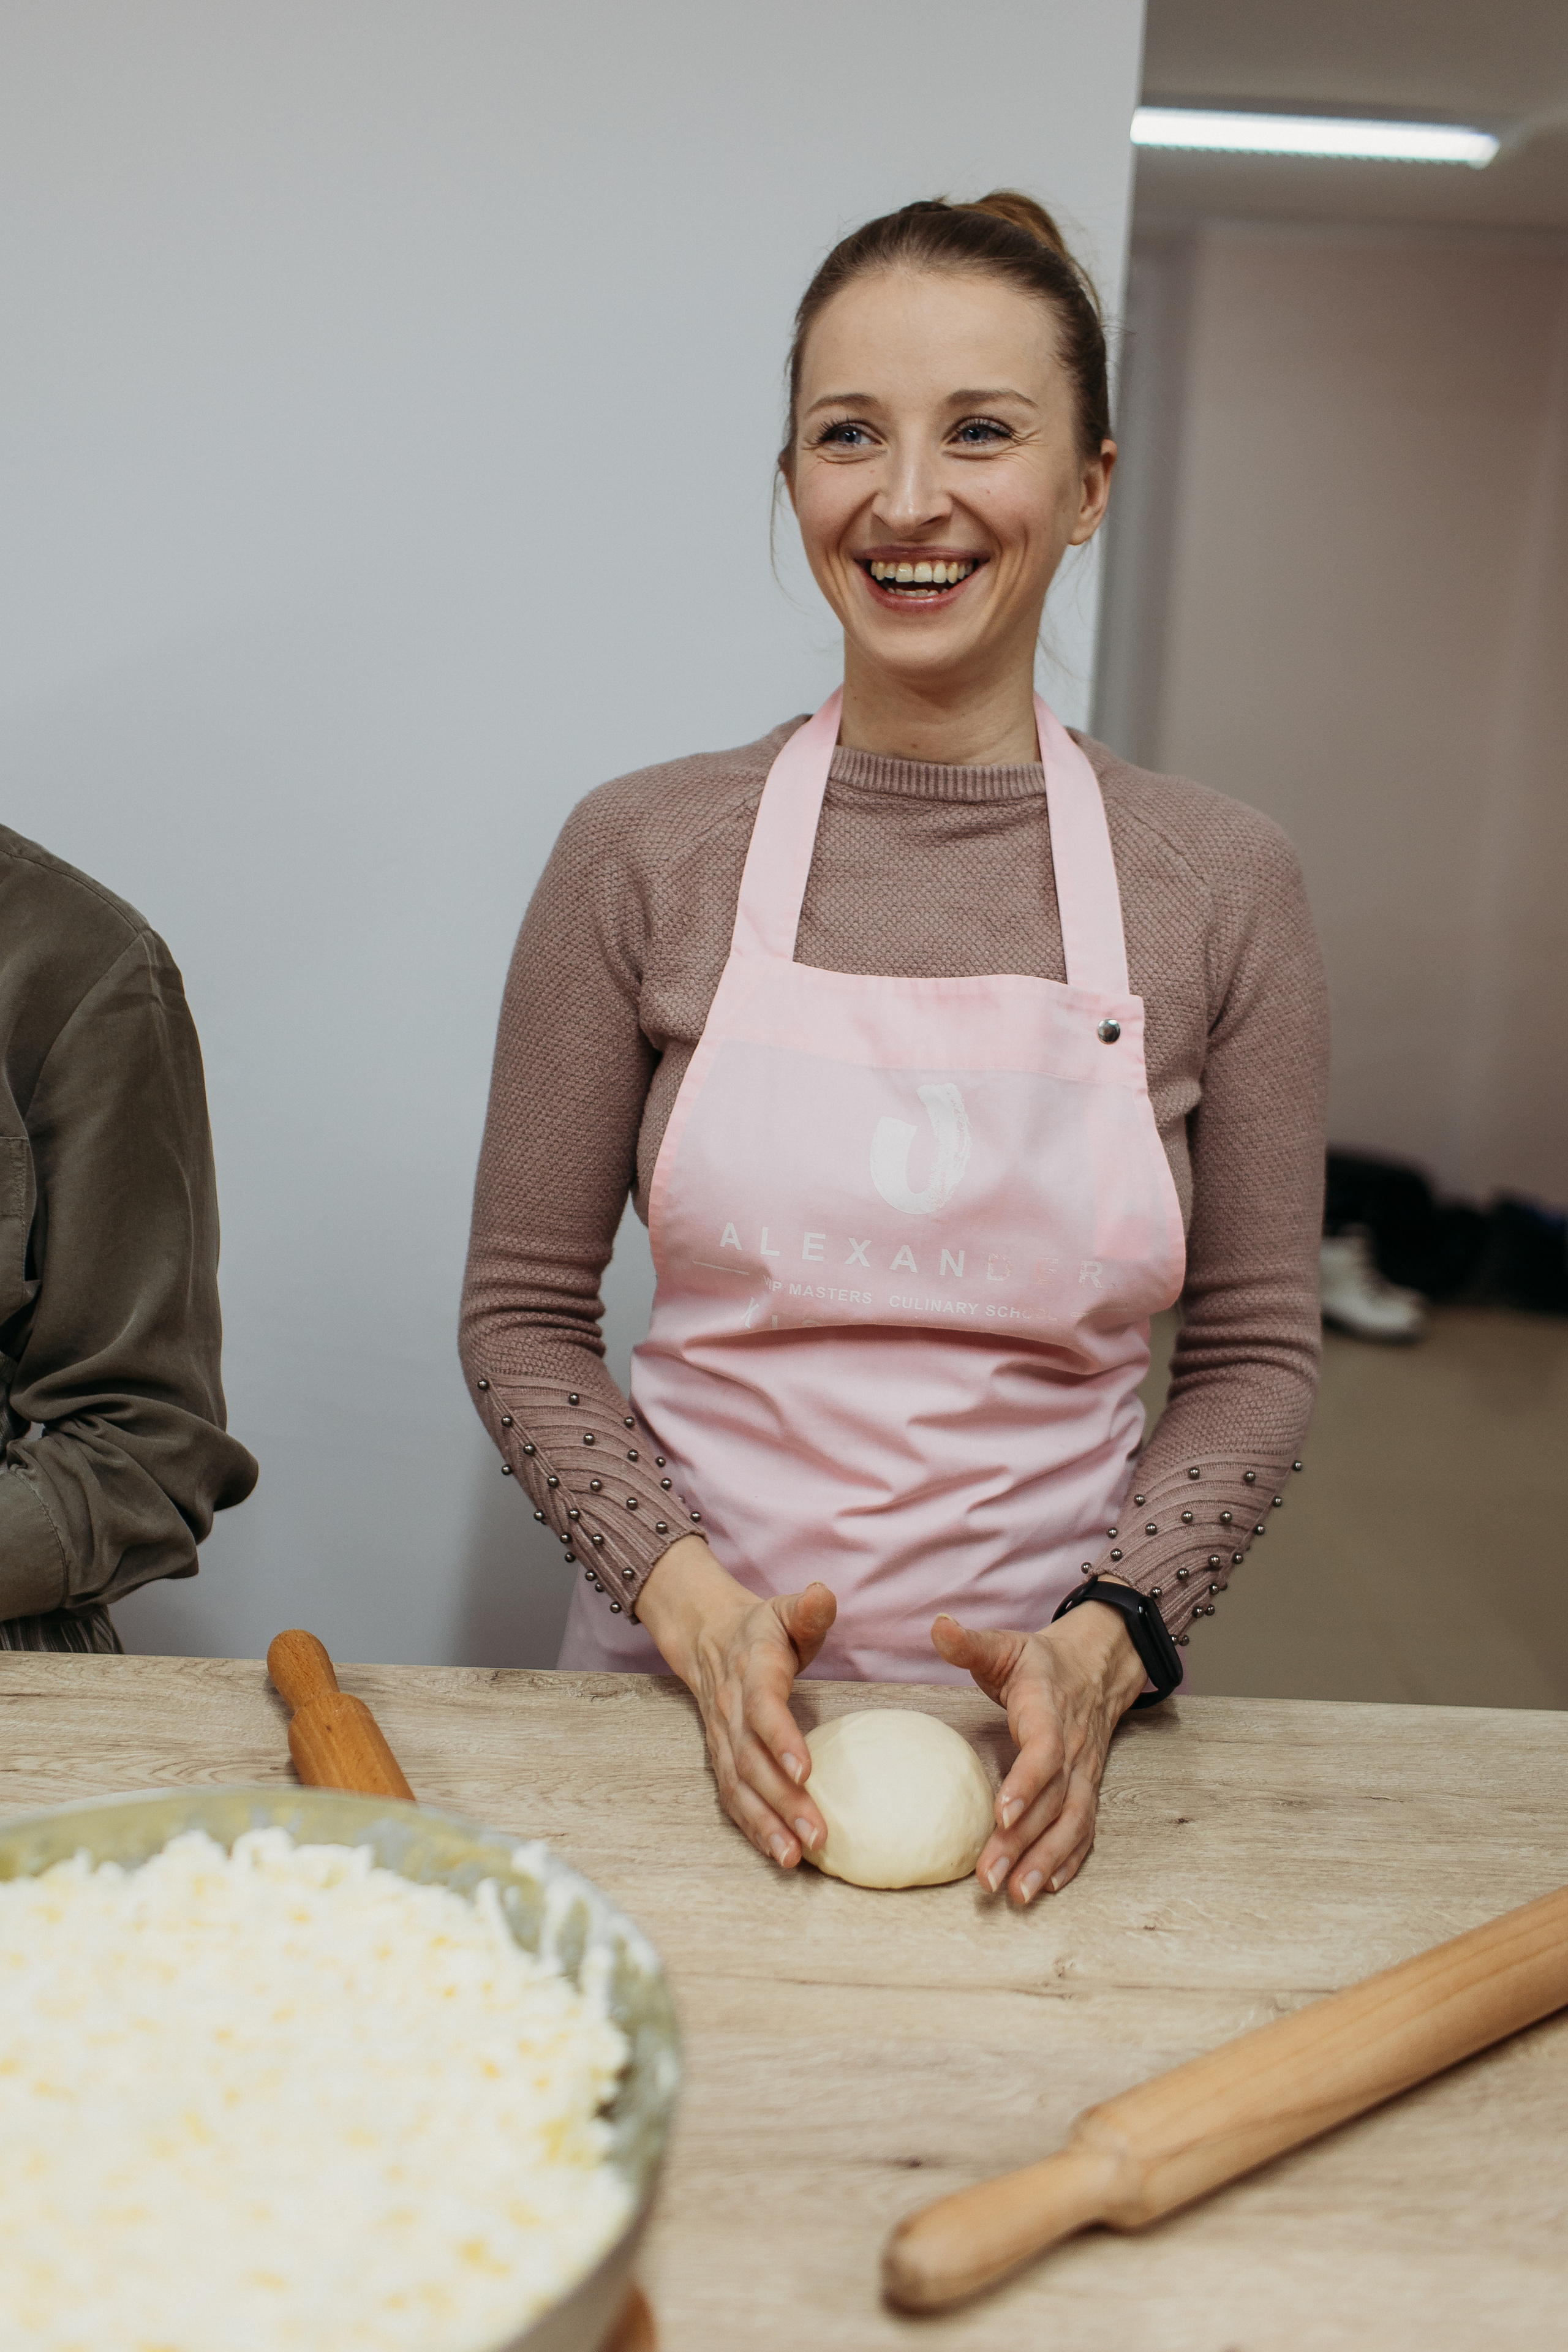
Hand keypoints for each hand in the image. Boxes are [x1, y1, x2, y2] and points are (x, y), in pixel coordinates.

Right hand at [637, 1536, 836, 1869]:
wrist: (706, 1637)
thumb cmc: (761, 1629)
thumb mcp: (785, 1610)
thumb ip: (809, 1609)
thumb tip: (824, 1594)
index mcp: (752, 1671)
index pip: (763, 1706)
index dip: (781, 1738)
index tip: (805, 1769)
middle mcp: (732, 1710)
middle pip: (753, 1760)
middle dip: (783, 1800)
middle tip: (818, 1835)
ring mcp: (723, 1738)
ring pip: (741, 1787)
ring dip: (767, 1824)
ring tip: (795, 1857)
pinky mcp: (723, 1758)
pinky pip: (734, 1798)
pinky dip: (753, 1829)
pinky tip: (779, 1854)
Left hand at [930, 1597, 1146, 1905]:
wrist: (1099, 1663)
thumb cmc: (1040, 1661)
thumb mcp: (1005, 1645)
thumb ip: (969, 1643)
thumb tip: (937, 1626)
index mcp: (1049, 1711)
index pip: (1044, 1751)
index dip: (1027, 1782)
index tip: (1002, 1814)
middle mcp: (1072, 1748)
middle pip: (1052, 1801)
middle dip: (1022, 1843)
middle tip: (989, 1879)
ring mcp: (1084, 1772)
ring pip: (1071, 1823)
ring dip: (1045, 1861)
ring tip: (1016, 1895)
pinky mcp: (1087, 1788)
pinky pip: (1084, 1829)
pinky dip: (1070, 1860)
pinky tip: (1046, 1886)